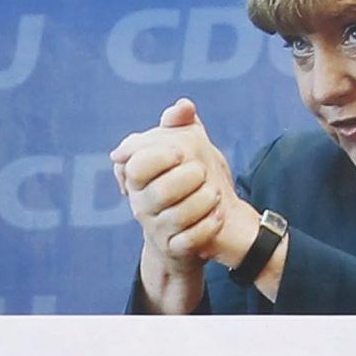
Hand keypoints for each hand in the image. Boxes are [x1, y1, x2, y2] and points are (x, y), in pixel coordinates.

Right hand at [111, 101, 252, 265]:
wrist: (191, 226)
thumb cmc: (184, 181)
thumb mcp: (183, 148)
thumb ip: (181, 125)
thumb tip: (184, 106)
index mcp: (138, 179)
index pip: (136, 166)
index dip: (159, 157)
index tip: (180, 152)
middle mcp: (142, 205)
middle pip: (158, 193)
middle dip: (186, 179)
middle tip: (203, 172)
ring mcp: (157, 229)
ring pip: (175, 218)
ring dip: (201, 202)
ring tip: (216, 194)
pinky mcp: (175, 249)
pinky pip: (189, 241)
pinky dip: (207, 227)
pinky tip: (219, 214)